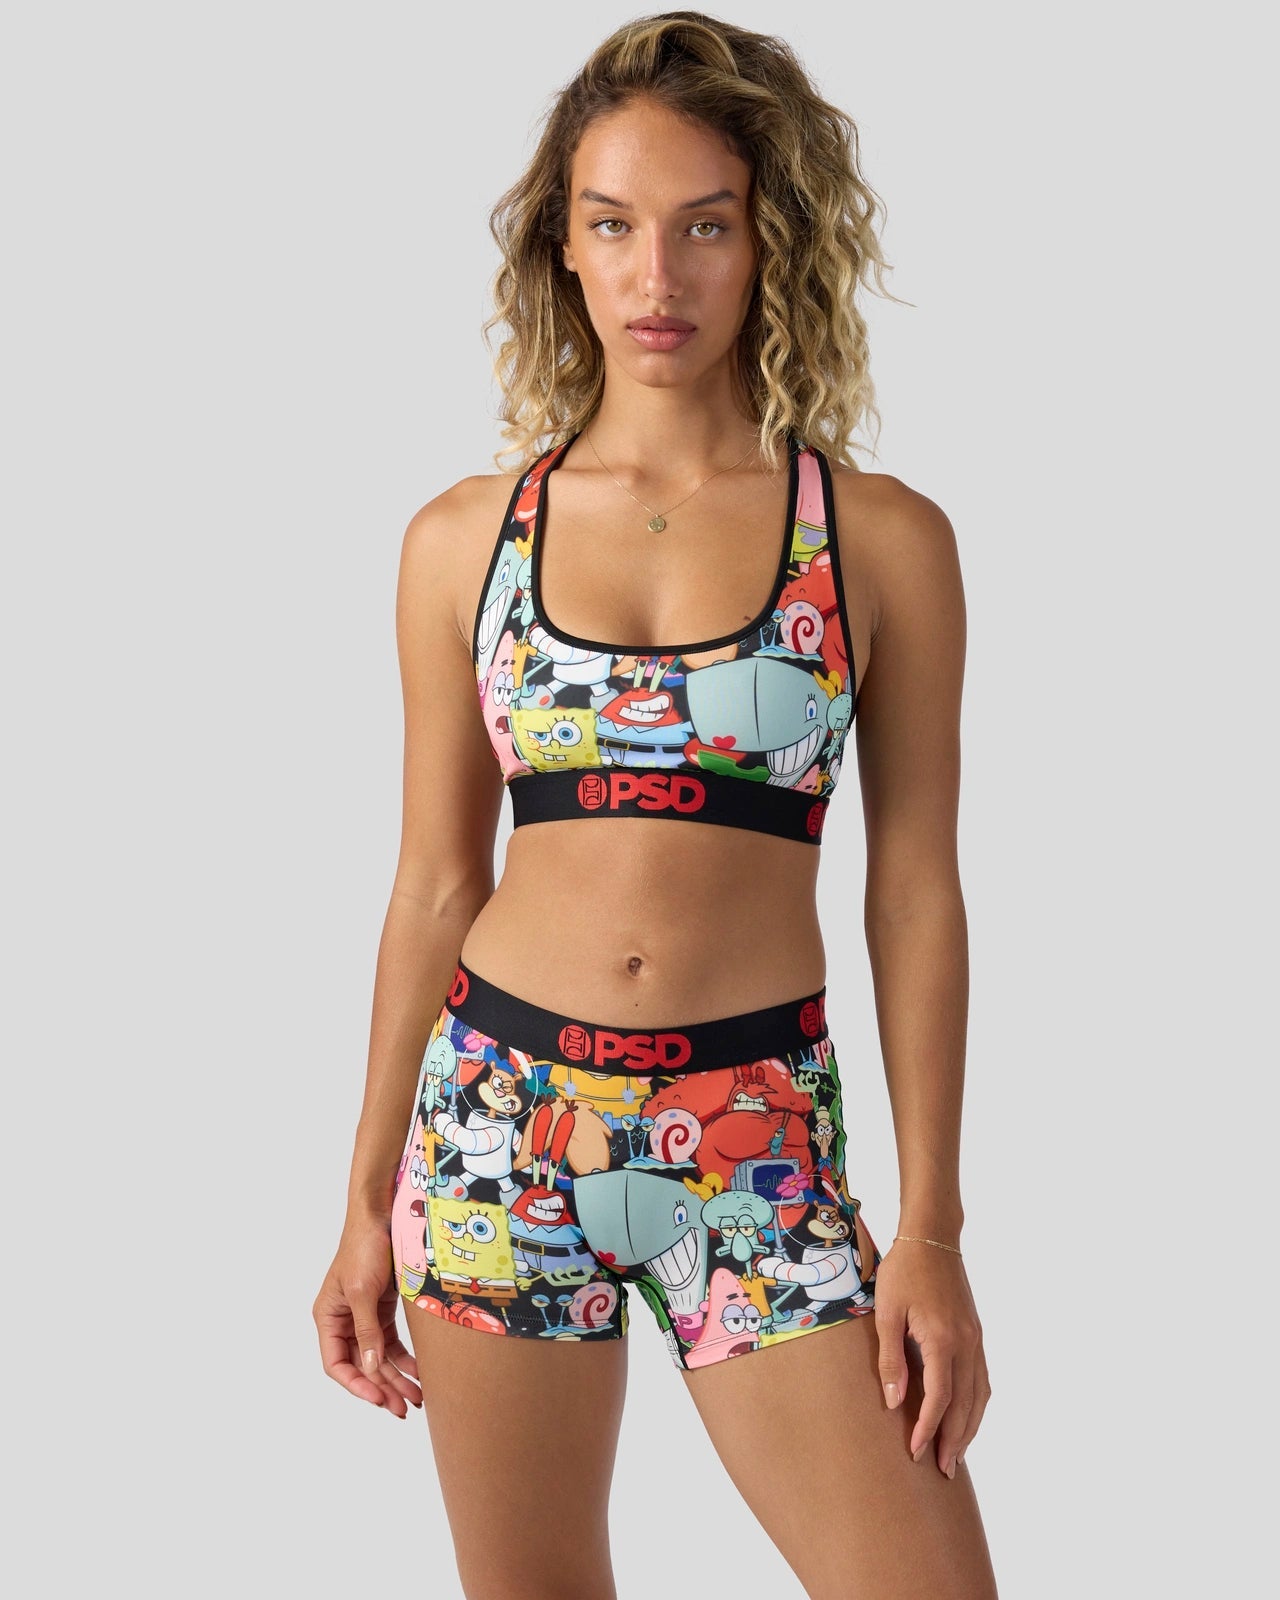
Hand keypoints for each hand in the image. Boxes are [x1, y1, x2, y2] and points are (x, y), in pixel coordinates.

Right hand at [313, 1214, 422, 1418]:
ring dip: (396, 1378)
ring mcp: (363, 1316)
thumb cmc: (364, 1247)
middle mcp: (343, 1321)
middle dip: (383, 1388)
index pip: (336, 1364)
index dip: (357, 1385)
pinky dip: (404, 1359)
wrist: (384, 1214)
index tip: (379, 1399)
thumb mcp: (363, 1291)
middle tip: (404, 1409)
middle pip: (361, 1365)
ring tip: (417, 1398)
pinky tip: (420, 1372)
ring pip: (378, 1357)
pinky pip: (391, 1343)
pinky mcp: (381, 1309)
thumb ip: (366, 1331)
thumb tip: (370, 1367)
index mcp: (328, 1318)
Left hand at [873, 1237, 990, 1478]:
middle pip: (965, 1405)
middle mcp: (966, 1344)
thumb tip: (892, 1400)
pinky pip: (982, 1379)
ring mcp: (976, 1340)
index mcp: (943, 1339)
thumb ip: (890, 1357)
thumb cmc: (903, 1271)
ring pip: (979, 1396)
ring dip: (970, 1428)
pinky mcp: (976, 1334)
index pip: (939, 1398)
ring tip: (956, 1455)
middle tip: (942, 1471)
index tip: (915, 1452)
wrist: (932, 1238)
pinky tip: (968, 1418)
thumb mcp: (886, 1311)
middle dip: (954, 1440)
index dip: (928, 1428)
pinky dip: (977, 1406)